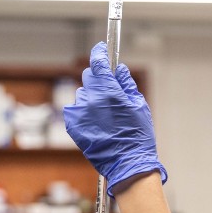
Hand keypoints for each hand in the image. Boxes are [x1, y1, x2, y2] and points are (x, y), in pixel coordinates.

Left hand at [64, 41, 166, 195]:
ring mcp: (80, 113)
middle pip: (89, 77)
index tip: (101, 49)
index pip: (99, 62)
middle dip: (98, 79)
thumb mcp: (139, 105)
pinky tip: (95, 123)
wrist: (127, 163)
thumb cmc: (137, 135)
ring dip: (91, 98)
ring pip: (82, 95)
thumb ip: (127, 84)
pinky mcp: (72, 125)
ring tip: (104, 113)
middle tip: (109, 90)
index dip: (100, 53)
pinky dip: (83, 112)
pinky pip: (75, 110)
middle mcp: (91, 99)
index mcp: (109, 91)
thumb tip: (119, 70)